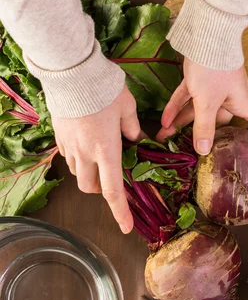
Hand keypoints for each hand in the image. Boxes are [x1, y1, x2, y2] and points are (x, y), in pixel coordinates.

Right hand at [53, 86, 144, 232]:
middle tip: (113, 177)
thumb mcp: (128, 106)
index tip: (126, 228)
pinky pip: (69, 155)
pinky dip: (79, 157)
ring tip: (101, 155)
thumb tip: (136, 138)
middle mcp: (85, 153)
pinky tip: (87, 140)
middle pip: (90, 187)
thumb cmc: (104, 88)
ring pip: (78, 173)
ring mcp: (69, 145)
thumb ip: (132, 127)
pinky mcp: (59, 135)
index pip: (113, 190)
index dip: (120, 212)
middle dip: (102, 189)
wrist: (71, 71)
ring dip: (90, 173)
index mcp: (106, 150)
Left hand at [156, 58, 247, 153]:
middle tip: (186, 146)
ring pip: (201, 109)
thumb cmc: (214, 67)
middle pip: (222, 120)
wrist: (206, 31)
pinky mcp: (201, 76)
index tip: (246, 143)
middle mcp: (232, 95)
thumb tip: (204, 151)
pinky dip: (178, 106)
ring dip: (184, 122)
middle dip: (203, 133)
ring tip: (166, 136)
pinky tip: (164, 119)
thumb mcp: (207, 102)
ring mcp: (216, 85)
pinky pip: (190, 96)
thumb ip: (204, 126)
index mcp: (242, 102)